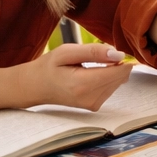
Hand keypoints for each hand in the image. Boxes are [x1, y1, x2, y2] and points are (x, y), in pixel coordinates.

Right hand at [18, 43, 133, 110]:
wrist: (35, 87)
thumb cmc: (49, 66)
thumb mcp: (67, 52)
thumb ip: (94, 52)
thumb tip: (119, 54)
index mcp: (83, 84)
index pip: (119, 71)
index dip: (121, 58)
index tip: (109, 50)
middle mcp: (90, 98)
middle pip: (121, 76)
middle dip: (115, 63)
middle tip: (95, 57)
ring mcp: (93, 104)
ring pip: (118, 82)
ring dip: (110, 71)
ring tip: (89, 66)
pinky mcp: (95, 106)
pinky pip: (112, 88)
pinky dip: (106, 79)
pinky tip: (90, 75)